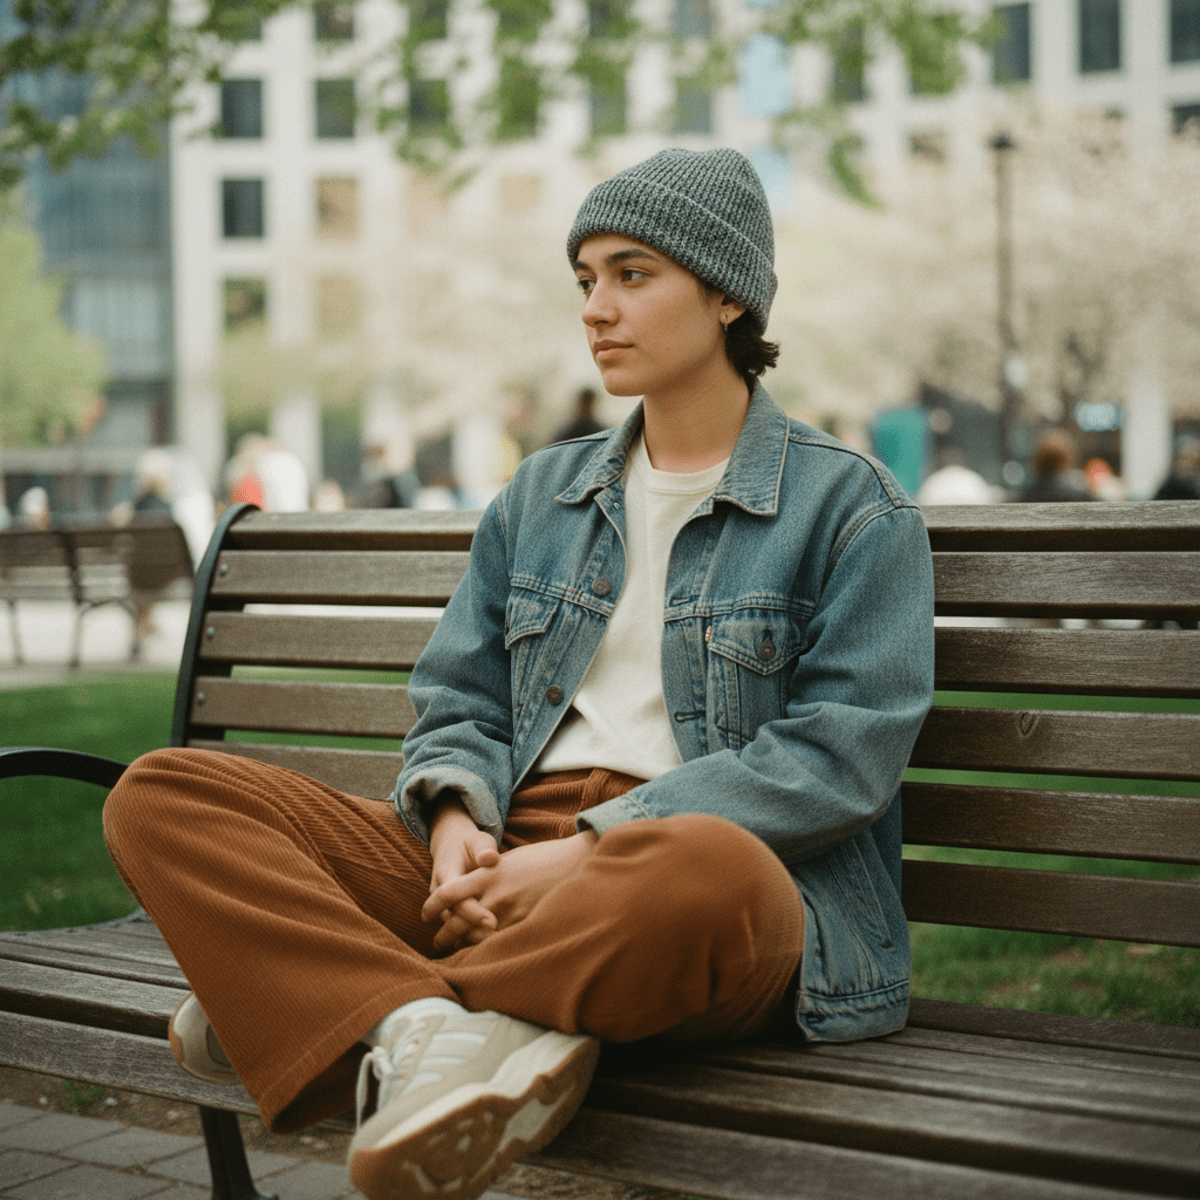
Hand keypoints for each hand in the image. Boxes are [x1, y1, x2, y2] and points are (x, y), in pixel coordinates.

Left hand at [423, 830, 598, 950]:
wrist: (578, 861)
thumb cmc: (546, 857)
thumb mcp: (512, 860)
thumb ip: (492, 873)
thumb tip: (479, 884)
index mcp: (488, 874)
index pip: (448, 893)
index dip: (432, 906)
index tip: (425, 914)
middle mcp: (495, 895)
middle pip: (456, 923)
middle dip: (444, 936)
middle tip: (438, 942)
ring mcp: (511, 914)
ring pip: (475, 939)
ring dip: (465, 947)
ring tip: (459, 952)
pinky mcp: (527, 926)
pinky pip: (499, 945)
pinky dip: (488, 951)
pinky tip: (486, 956)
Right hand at [428, 799, 501, 946]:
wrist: (452, 846)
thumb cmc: (471, 844)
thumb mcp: (478, 840)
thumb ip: (483, 849)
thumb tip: (489, 858)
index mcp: (445, 875)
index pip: (456, 900)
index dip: (474, 912)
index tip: (493, 922)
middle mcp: (438, 893)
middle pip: (452, 919)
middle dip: (472, 932)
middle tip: (495, 943)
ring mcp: (441, 905)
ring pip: (452, 928)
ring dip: (471, 939)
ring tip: (494, 948)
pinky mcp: (449, 912)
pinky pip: (457, 929)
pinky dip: (471, 937)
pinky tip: (491, 946)